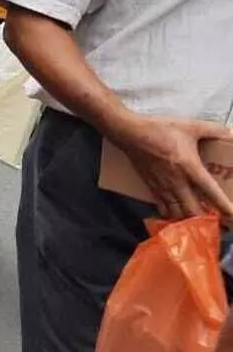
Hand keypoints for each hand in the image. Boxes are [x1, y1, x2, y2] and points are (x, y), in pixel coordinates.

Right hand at [110, 114, 232, 220]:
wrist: (130, 133)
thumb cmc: (160, 129)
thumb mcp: (190, 126)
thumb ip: (213, 129)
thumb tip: (231, 133)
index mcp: (190, 167)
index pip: (211, 192)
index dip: (224, 206)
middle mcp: (177, 182)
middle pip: (194, 210)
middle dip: (207, 221)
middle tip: (220, 225)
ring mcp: (163, 187)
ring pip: (178, 213)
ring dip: (190, 221)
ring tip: (201, 225)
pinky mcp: (152, 187)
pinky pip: (163, 208)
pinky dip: (172, 216)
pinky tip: (178, 218)